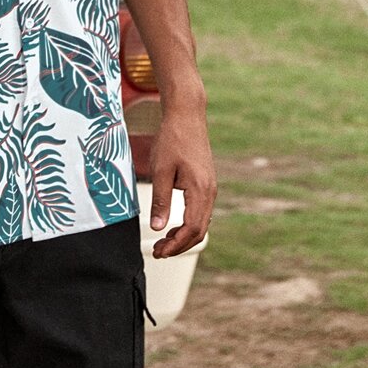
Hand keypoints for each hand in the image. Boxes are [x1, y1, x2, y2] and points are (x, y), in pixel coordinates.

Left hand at [148, 105, 216, 258]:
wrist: (187, 115)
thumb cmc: (172, 139)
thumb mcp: (160, 169)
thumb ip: (160, 200)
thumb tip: (157, 228)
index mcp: (200, 190)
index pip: (191, 229)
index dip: (175, 245)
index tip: (158, 252)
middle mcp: (210, 192)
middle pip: (199, 231)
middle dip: (179, 246)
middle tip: (157, 252)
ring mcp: (210, 188)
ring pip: (201, 223)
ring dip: (184, 236)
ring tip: (162, 242)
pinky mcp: (206, 183)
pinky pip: (201, 212)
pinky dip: (188, 224)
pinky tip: (173, 225)